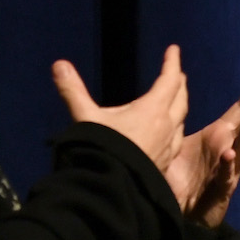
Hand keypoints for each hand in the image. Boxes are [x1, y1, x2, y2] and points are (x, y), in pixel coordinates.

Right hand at [50, 46, 188, 174]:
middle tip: (177, 74)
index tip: (174, 50)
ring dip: (179, 107)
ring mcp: (169, 147)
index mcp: (152, 110)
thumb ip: (73, 91)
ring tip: (176, 101)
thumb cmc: (102, 150)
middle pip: (180, 99)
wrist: (112, 189)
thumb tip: (59, 65)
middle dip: (179, 84)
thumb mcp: (85, 117)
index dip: (171, 63)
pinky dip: (175, 129)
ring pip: (181, 121)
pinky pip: (176, 141)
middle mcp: (166, 127)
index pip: (168, 81)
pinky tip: (169, 135)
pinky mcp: (165, 163)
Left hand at [165, 66, 239, 226]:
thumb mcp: (179, 141)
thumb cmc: (182, 177)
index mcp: (222, 134)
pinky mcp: (220, 190)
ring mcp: (229, 170)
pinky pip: (225, 175)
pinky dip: (227, 165)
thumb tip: (176, 82)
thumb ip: (181, 116)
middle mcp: (230, 148)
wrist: (180, 214)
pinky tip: (229, 153)